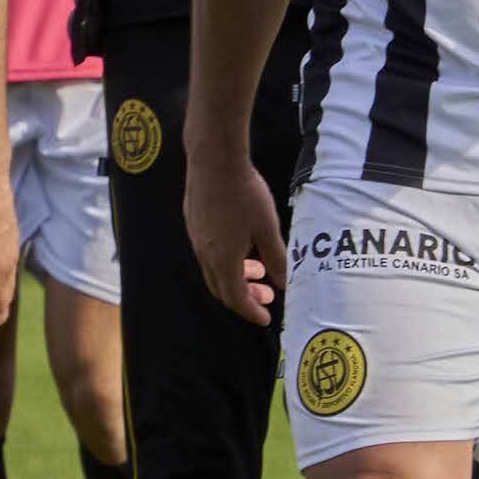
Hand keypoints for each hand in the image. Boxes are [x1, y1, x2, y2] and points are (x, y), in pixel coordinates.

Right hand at [183, 150, 284, 326]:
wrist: (214, 159)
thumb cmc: (243, 193)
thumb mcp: (267, 228)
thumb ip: (277, 258)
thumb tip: (285, 282)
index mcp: (224, 260)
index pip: (236, 299)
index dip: (252, 312)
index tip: (265, 318)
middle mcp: (205, 254)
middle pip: (222, 289)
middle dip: (245, 297)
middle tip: (266, 295)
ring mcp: (196, 239)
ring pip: (215, 270)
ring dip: (236, 276)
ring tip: (258, 269)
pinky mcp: (194, 224)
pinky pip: (208, 253)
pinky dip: (226, 260)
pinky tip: (241, 245)